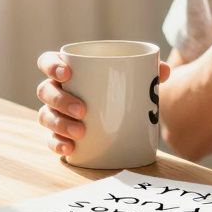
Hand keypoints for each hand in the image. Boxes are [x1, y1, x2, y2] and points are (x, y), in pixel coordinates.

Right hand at [35, 51, 171, 156]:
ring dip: (60, 123)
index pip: (48, 61)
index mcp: (67, 70)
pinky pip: (51, 140)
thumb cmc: (119, 89)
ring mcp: (54, 113)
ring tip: (82, 132)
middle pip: (46, 90)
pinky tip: (70, 149)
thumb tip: (165, 70)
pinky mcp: (58, 135)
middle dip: (61, 100)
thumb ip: (148, 73)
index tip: (67, 73)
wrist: (118, 117)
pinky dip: (58, 144)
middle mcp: (55, 90)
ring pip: (46, 116)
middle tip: (84, 110)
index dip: (51, 65)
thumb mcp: (132, 79)